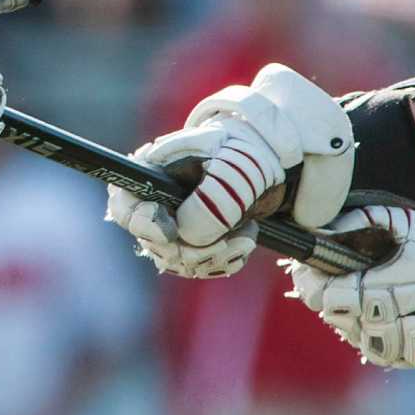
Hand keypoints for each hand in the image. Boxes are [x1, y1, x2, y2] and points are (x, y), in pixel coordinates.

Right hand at [104, 64, 353, 277]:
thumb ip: (211, 200)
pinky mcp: (201, 237)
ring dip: (210, 258)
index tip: (169, 232)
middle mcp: (162, 195)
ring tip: (245, 239)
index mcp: (159, 167)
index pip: (125, 201)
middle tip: (227, 243)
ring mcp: (181, 218)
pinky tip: (244, 243)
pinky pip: (199, 264)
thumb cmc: (259, 149)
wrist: (290, 160)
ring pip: (175, 258)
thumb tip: (186, 235)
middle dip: (188, 249)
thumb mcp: (239, 167)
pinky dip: (222, 261)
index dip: (140, 221)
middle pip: (151, 239)